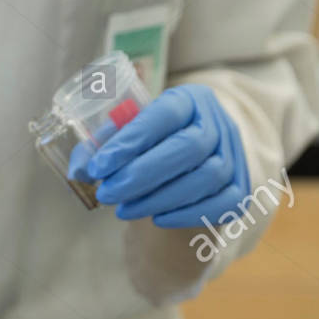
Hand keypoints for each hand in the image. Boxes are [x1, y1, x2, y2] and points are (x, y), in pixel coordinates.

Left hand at [78, 84, 249, 227]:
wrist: (185, 171)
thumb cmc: (150, 148)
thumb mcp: (126, 138)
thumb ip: (100, 148)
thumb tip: (77, 170)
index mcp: (189, 100)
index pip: (164, 114)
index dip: (131, 140)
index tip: (98, 166)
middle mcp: (218, 123)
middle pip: (190, 147)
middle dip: (142, 174)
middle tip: (108, 193)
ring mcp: (234, 156)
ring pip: (206, 176)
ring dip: (160, 197)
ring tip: (124, 210)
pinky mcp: (240, 189)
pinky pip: (221, 204)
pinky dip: (186, 213)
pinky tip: (157, 218)